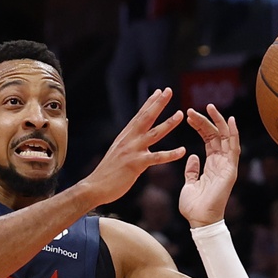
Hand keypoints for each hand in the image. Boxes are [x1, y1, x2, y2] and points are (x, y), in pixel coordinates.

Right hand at [78, 89, 185, 206]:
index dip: (149, 103)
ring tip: (180, 114)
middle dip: (158, 103)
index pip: (139, 115)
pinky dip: (170, 154)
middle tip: (168, 90)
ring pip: (154, 134)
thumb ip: (127, 145)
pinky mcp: (136, 164)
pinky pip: (157, 158)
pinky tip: (182, 150)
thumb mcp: (117, 153)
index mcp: (125, 136)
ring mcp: (132, 151)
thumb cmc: (106, 173)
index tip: (159, 91)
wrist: (94, 186)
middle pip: (146, 117)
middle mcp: (128, 140)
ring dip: (168, 123)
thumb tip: (134, 140)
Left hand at [178, 104, 240, 227]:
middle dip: (207, 120)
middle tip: (194, 109)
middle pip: (216, 136)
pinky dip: (233, 134)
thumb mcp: (189, 183)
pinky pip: (234, 148)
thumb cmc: (194, 206)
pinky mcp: (230, 170)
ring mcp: (227, 166)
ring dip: (219, 122)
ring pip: (225, 138)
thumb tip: (192, 156)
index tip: (189, 115)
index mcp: (211, 165)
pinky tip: (230, 121)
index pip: (208, 140)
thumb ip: (192, 170)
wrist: (199, 220)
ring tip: (210, 107)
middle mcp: (221, 163)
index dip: (200, 126)